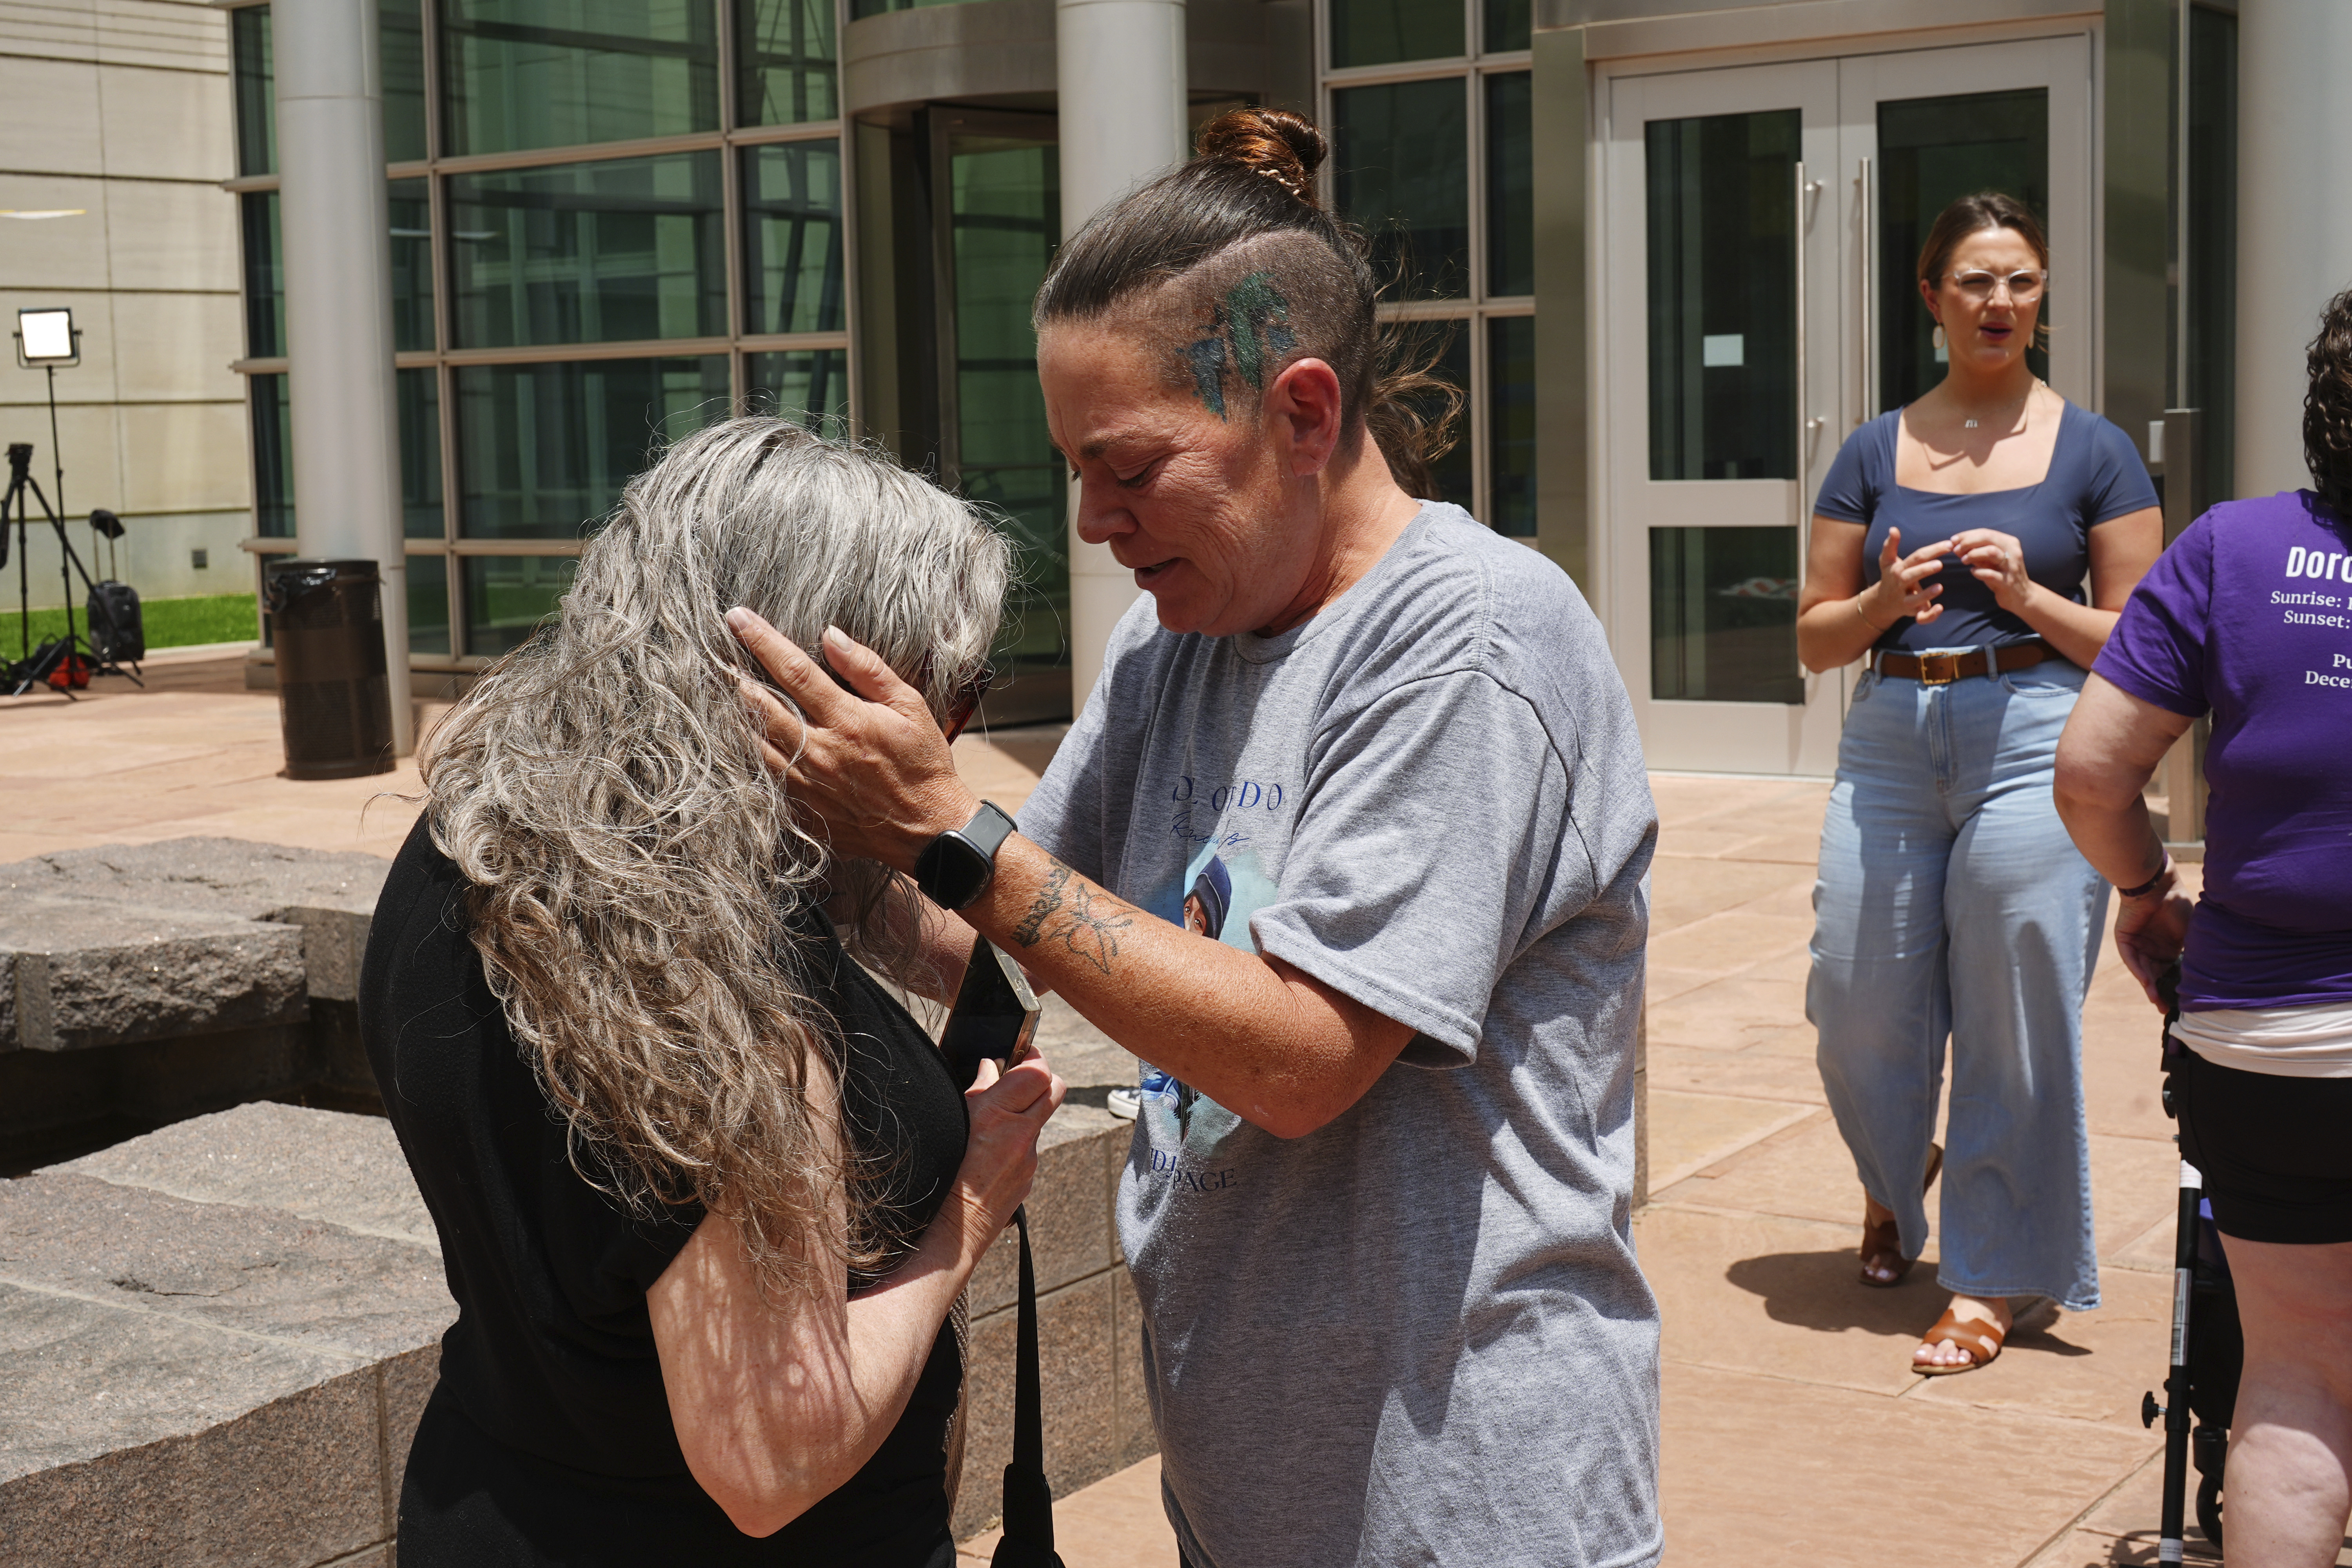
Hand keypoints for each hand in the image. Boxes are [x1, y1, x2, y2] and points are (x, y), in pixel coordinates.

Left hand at [726, 609, 976, 872]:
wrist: (927, 831)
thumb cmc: (922, 764)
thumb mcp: (910, 706)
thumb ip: (867, 669)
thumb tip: (830, 636)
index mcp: (846, 721)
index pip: (792, 670)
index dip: (761, 640)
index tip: (737, 617)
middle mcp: (819, 752)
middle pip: (760, 705)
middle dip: (734, 673)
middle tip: (715, 651)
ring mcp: (805, 783)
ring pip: (753, 742)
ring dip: (734, 714)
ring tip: (721, 690)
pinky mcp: (801, 809)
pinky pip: (762, 776)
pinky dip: (747, 753)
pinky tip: (741, 737)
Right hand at [952, 1054, 1065, 1237]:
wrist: (948, 1232)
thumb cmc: (938, 1175)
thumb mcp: (951, 1122)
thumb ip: (978, 1091)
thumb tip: (990, 1068)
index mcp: (997, 1115)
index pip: (1038, 1071)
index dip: (1032, 1056)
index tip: (1020, 1053)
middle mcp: (1020, 1135)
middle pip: (1054, 1088)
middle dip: (1039, 1078)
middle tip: (1017, 1078)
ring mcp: (1029, 1158)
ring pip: (1040, 1119)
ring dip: (1025, 1112)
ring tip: (993, 1121)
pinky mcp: (1029, 1177)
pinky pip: (1030, 1147)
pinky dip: (1017, 1141)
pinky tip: (991, 1152)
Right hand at [1862, 526, 1951, 628]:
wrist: (1881, 603)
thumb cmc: (1890, 578)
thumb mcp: (1887, 562)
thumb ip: (1891, 546)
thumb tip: (1893, 529)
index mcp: (1898, 570)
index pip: (1916, 557)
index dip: (1932, 550)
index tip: (1949, 544)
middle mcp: (1900, 585)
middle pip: (1911, 576)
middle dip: (1924, 570)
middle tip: (1940, 564)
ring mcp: (1905, 600)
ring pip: (1914, 599)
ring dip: (1926, 594)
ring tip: (1940, 587)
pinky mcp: (1911, 613)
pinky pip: (1921, 617)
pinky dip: (1930, 615)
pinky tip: (1940, 608)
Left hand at [1950, 528, 2034, 614]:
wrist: (2021, 597)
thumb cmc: (2001, 575)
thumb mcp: (1989, 561)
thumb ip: (1977, 552)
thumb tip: (1956, 545)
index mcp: (2009, 543)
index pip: (1986, 532)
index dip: (1967, 535)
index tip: (1953, 540)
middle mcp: (2013, 552)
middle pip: (1988, 538)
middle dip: (1968, 542)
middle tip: (1956, 550)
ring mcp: (2011, 567)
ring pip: (1991, 552)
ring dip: (1973, 554)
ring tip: (1964, 560)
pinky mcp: (2008, 582)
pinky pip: (1990, 574)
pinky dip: (1978, 572)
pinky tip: (1973, 572)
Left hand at [2114, 875, 2193, 1008]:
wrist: (2160, 887)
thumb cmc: (2178, 906)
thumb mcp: (2190, 933)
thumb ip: (2193, 952)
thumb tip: (2204, 974)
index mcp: (2169, 947)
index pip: (2171, 971)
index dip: (2175, 986)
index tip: (2183, 1002)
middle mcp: (2153, 949)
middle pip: (2156, 975)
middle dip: (2161, 992)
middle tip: (2167, 1010)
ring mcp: (2138, 944)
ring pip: (2143, 970)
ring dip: (2150, 986)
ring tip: (2158, 1002)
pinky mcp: (2125, 939)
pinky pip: (2131, 959)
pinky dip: (2139, 970)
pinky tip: (2147, 983)